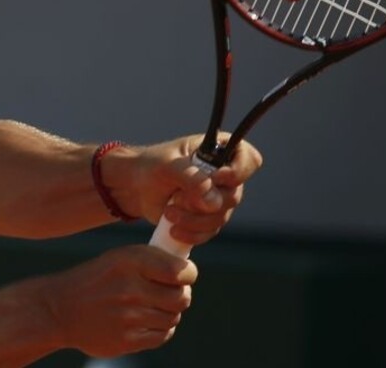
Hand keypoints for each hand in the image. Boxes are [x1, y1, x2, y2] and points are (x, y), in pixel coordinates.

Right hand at [37, 245, 196, 356]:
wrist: (61, 310)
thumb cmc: (96, 280)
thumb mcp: (118, 259)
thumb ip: (152, 261)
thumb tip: (188, 270)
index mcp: (130, 262)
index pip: (180, 271)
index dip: (189, 274)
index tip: (185, 275)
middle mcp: (130, 289)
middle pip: (182, 297)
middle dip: (181, 294)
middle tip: (171, 292)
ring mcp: (129, 317)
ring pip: (173, 317)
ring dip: (168, 312)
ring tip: (152, 306)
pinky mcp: (128, 340)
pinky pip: (162, 335)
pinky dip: (160, 329)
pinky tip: (146, 321)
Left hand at [105, 134, 262, 245]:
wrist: (136, 188)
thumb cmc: (152, 167)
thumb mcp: (168, 166)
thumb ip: (191, 178)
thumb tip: (213, 202)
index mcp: (220, 151)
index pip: (249, 159)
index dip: (238, 172)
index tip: (215, 178)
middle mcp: (225, 175)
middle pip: (233, 196)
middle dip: (202, 202)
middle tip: (175, 199)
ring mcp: (218, 198)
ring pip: (221, 217)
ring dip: (194, 220)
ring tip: (169, 213)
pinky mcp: (208, 218)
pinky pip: (210, 232)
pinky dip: (192, 233)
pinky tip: (173, 230)